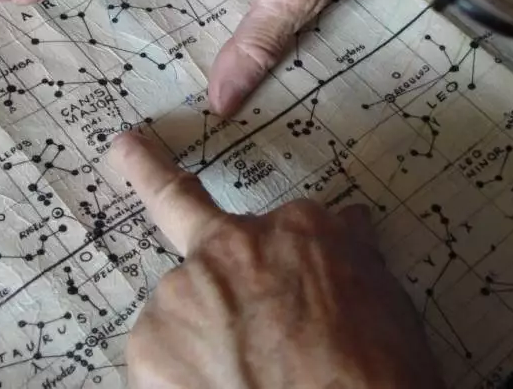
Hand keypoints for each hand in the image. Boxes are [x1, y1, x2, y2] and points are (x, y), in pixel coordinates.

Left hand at [109, 132, 443, 388]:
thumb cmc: (377, 376)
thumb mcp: (386, 302)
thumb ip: (349, 252)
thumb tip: (346, 223)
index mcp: (295, 230)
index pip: (265, 214)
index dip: (172, 173)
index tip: (126, 147)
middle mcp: (231, 246)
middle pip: (210, 256)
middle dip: (222, 284)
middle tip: (240, 321)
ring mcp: (184, 291)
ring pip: (182, 307)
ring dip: (202, 333)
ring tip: (242, 376)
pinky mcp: (151, 344)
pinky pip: (158, 353)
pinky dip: (176, 372)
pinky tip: (214, 388)